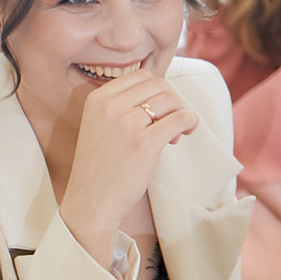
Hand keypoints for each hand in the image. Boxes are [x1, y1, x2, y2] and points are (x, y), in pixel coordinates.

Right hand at [58, 67, 197, 268]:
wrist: (91, 203)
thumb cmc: (100, 168)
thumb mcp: (99, 126)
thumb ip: (121, 106)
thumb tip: (164, 94)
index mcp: (97, 99)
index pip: (141, 76)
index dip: (157, 92)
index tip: (157, 112)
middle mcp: (110, 106)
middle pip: (159, 85)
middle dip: (171, 102)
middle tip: (168, 125)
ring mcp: (127, 124)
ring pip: (172, 99)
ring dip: (180, 114)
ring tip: (173, 135)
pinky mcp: (144, 143)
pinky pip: (181, 118)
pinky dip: (190, 122)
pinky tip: (185, 134)